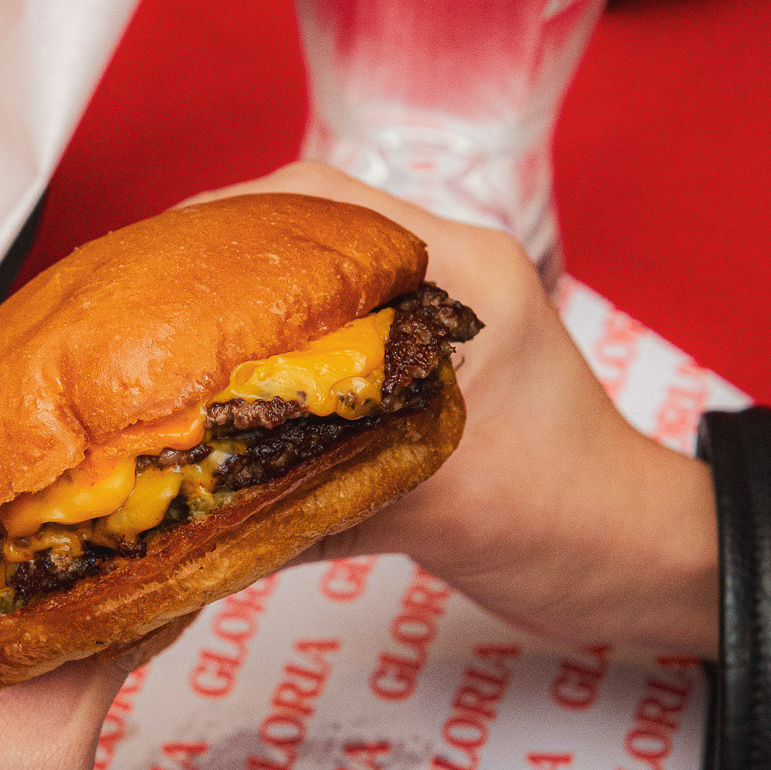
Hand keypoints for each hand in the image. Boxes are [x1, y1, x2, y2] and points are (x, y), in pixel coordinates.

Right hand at [189, 162, 718, 657]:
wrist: (634, 567)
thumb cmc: (567, 519)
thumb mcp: (432, 503)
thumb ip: (314, 496)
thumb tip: (192, 509)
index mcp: (462, 274)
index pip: (323, 202)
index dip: (226, 218)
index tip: (154, 257)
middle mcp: (448, 286)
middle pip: (307, 240)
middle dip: (217, 269)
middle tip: (136, 307)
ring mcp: (438, 332)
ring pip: (315, 299)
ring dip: (244, 321)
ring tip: (161, 352)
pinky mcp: (427, 382)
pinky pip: (331, 356)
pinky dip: (273, 376)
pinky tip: (219, 408)